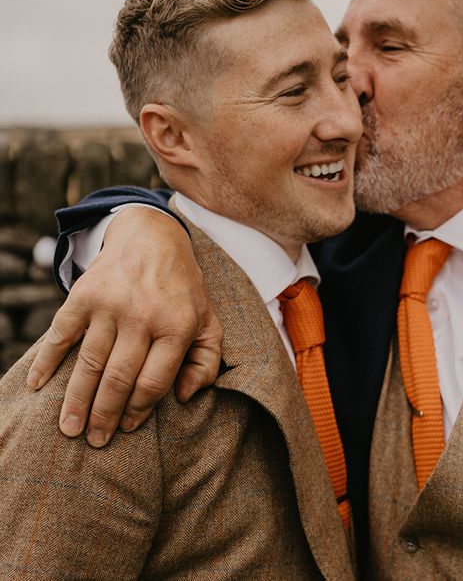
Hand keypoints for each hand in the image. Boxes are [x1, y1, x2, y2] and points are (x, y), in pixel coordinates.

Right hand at [27, 206, 222, 446]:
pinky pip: (61, 334)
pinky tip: (37, 385)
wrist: (152, 238)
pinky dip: (47, 361)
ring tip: (70, 429)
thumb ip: (207, 360)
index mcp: (178, 325)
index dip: (140, 411)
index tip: (129, 428)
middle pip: (119, 378)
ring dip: (76, 400)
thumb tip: (185, 397)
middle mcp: (144, 315)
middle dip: (105, 416)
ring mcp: (111, 304)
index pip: (154, 382)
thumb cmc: (183, 289)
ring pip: (90, 363)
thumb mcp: (209, 320)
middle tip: (95, 441)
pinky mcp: (84, 294)